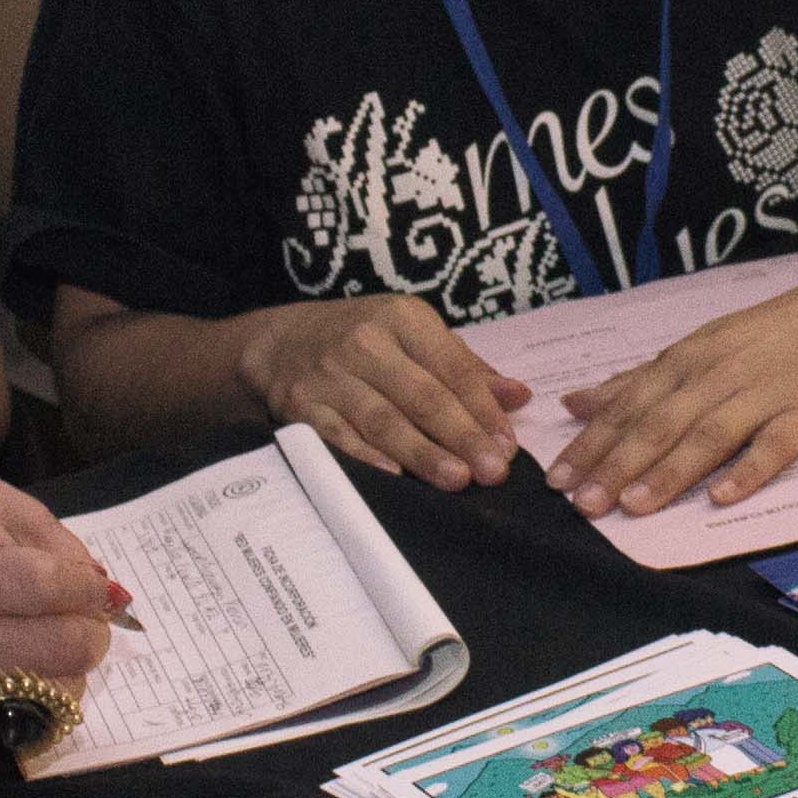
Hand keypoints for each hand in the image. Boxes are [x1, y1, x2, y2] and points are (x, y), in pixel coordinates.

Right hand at [0, 530, 113, 792]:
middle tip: (87, 631)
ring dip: (67, 683)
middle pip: (59, 641)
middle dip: (87, 636)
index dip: (80, 585)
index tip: (91, 588)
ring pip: (49, 696)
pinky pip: (14, 738)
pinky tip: (20, 704)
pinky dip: (30, 721)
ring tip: (58, 669)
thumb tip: (66, 575)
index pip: (35, 580)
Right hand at [234, 297, 529, 489]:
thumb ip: (465, 368)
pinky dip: (366, 458)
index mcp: (402, 318)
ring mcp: (329, 375)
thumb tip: (518, 397)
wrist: (279, 342)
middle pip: (422, 395)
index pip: (452, 367)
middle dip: (461, 435)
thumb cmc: (363, 341)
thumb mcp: (413, 335)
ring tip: (456, 480)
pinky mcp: (301, 406)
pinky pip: (338, 437)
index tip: (508, 446)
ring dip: (422, 453)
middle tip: (493, 471)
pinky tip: (394, 479)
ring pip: (383, 420)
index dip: (482, 408)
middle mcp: (365, 342)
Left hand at [546, 271, 797, 518]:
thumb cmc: (769, 334)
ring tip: (633, 505)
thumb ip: (638, 381)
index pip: (628, 406)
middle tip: (582, 504)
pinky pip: (773, 446)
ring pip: (707, 436)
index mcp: (687, 361)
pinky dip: (747, 470)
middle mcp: (717, 376)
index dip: (591, 443)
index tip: (556, 480)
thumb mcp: (697, 347)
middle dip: (616, 465)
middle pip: (659, 423)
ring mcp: (762, 395)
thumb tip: (574, 403)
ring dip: (668, 472)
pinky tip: (721, 497)